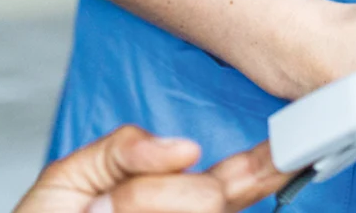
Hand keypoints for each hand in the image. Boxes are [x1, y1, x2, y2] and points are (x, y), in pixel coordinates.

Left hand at [16, 125, 295, 212]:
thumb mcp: (68, 179)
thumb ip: (121, 150)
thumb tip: (185, 148)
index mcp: (168, 200)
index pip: (232, 181)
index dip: (264, 165)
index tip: (286, 152)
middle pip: (209, 197)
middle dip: (154, 194)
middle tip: (114, 207)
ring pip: (196, 206)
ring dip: (139, 205)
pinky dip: (137, 207)